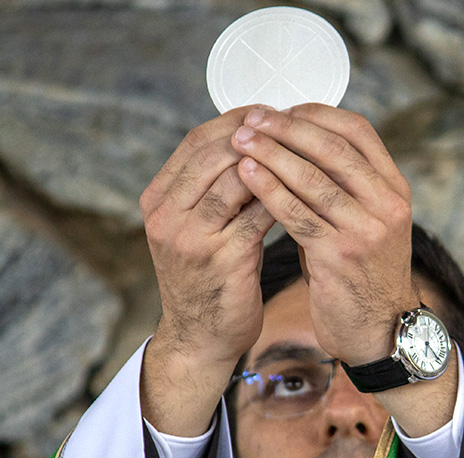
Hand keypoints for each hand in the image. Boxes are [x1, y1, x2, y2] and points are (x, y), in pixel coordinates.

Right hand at [138, 106, 276, 434]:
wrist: (200, 339)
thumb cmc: (207, 278)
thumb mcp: (195, 228)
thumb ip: (211, 188)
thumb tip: (255, 136)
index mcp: (157, 200)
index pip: (195, 142)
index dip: (235, 120)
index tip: (269, 111)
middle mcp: (166, 216)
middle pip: (214, 153)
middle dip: (259, 135)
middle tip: (294, 126)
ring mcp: (191, 239)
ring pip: (237, 180)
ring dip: (274, 162)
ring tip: (304, 153)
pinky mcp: (223, 261)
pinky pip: (258, 216)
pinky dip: (283, 197)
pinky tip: (306, 190)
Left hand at [231, 104, 417, 366]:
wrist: (379, 331)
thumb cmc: (361, 273)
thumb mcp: (364, 222)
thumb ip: (341, 187)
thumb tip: (294, 143)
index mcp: (394, 188)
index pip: (357, 131)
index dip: (316, 114)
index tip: (281, 109)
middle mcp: (387, 204)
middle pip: (333, 148)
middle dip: (287, 128)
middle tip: (252, 117)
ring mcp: (366, 230)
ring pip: (313, 178)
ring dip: (271, 154)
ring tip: (239, 140)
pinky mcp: (341, 255)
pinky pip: (297, 213)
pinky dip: (269, 189)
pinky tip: (246, 175)